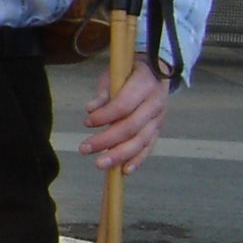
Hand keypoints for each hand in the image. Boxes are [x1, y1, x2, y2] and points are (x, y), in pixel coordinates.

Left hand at [79, 58, 169, 173]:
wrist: (157, 72)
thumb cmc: (129, 72)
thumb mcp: (114, 73)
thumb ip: (104, 91)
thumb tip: (90, 109)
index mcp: (144, 85)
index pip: (124, 105)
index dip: (105, 116)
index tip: (86, 122)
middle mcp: (155, 103)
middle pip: (132, 127)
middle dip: (107, 140)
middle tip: (84, 149)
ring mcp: (159, 118)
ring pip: (141, 141)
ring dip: (120, 155)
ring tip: (100, 164)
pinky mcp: (158, 129)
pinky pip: (149, 146)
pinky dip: (137, 160)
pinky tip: (124, 171)